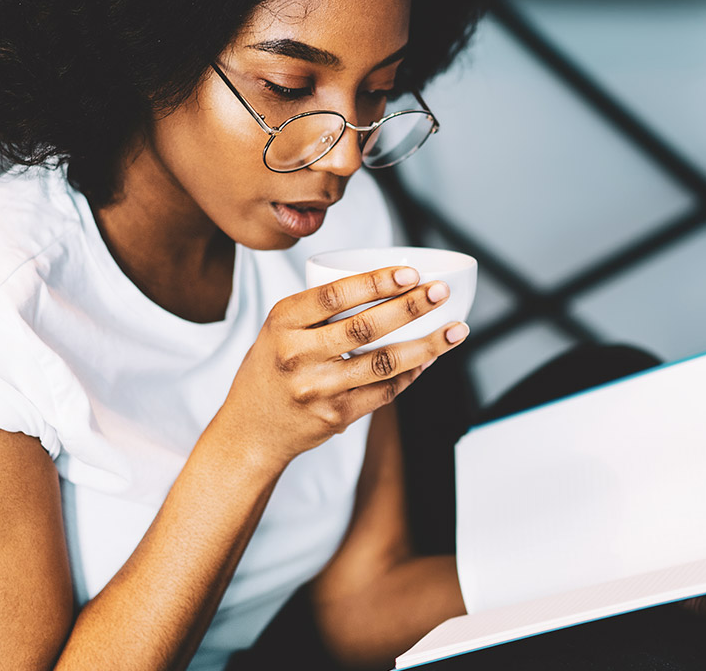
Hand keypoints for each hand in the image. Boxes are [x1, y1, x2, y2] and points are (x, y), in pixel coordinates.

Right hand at [213, 265, 467, 469]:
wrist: (250, 431)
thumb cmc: (270, 370)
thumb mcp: (277, 330)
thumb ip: (318, 310)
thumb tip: (386, 286)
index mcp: (282, 322)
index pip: (334, 295)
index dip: (376, 282)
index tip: (410, 273)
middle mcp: (297, 354)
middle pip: (365, 327)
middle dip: (410, 307)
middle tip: (440, 292)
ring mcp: (318, 388)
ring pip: (383, 363)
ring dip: (426, 346)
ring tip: (455, 330)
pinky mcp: (335, 416)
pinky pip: (383, 392)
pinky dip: (411, 375)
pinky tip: (430, 361)